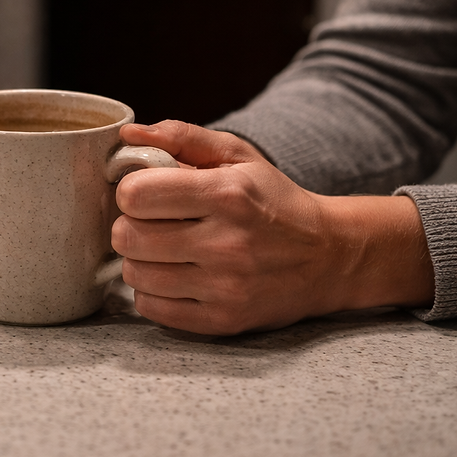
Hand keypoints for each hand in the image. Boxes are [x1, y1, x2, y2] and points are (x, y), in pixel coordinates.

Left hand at [112, 121, 434, 334]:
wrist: (329, 257)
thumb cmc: (273, 201)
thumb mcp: (238, 155)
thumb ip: (182, 137)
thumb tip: (127, 135)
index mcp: (227, 194)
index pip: (135, 194)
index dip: (130, 191)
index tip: (145, 193)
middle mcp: (226, 244)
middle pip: (127, 237)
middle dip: (130, 225)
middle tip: (151, 223)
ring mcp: (224, 288)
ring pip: (134, 275)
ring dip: (140, 260)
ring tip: (164, 250)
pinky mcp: (222, 320)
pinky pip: (152, 309)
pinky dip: (153, 292)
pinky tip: (174, 276)